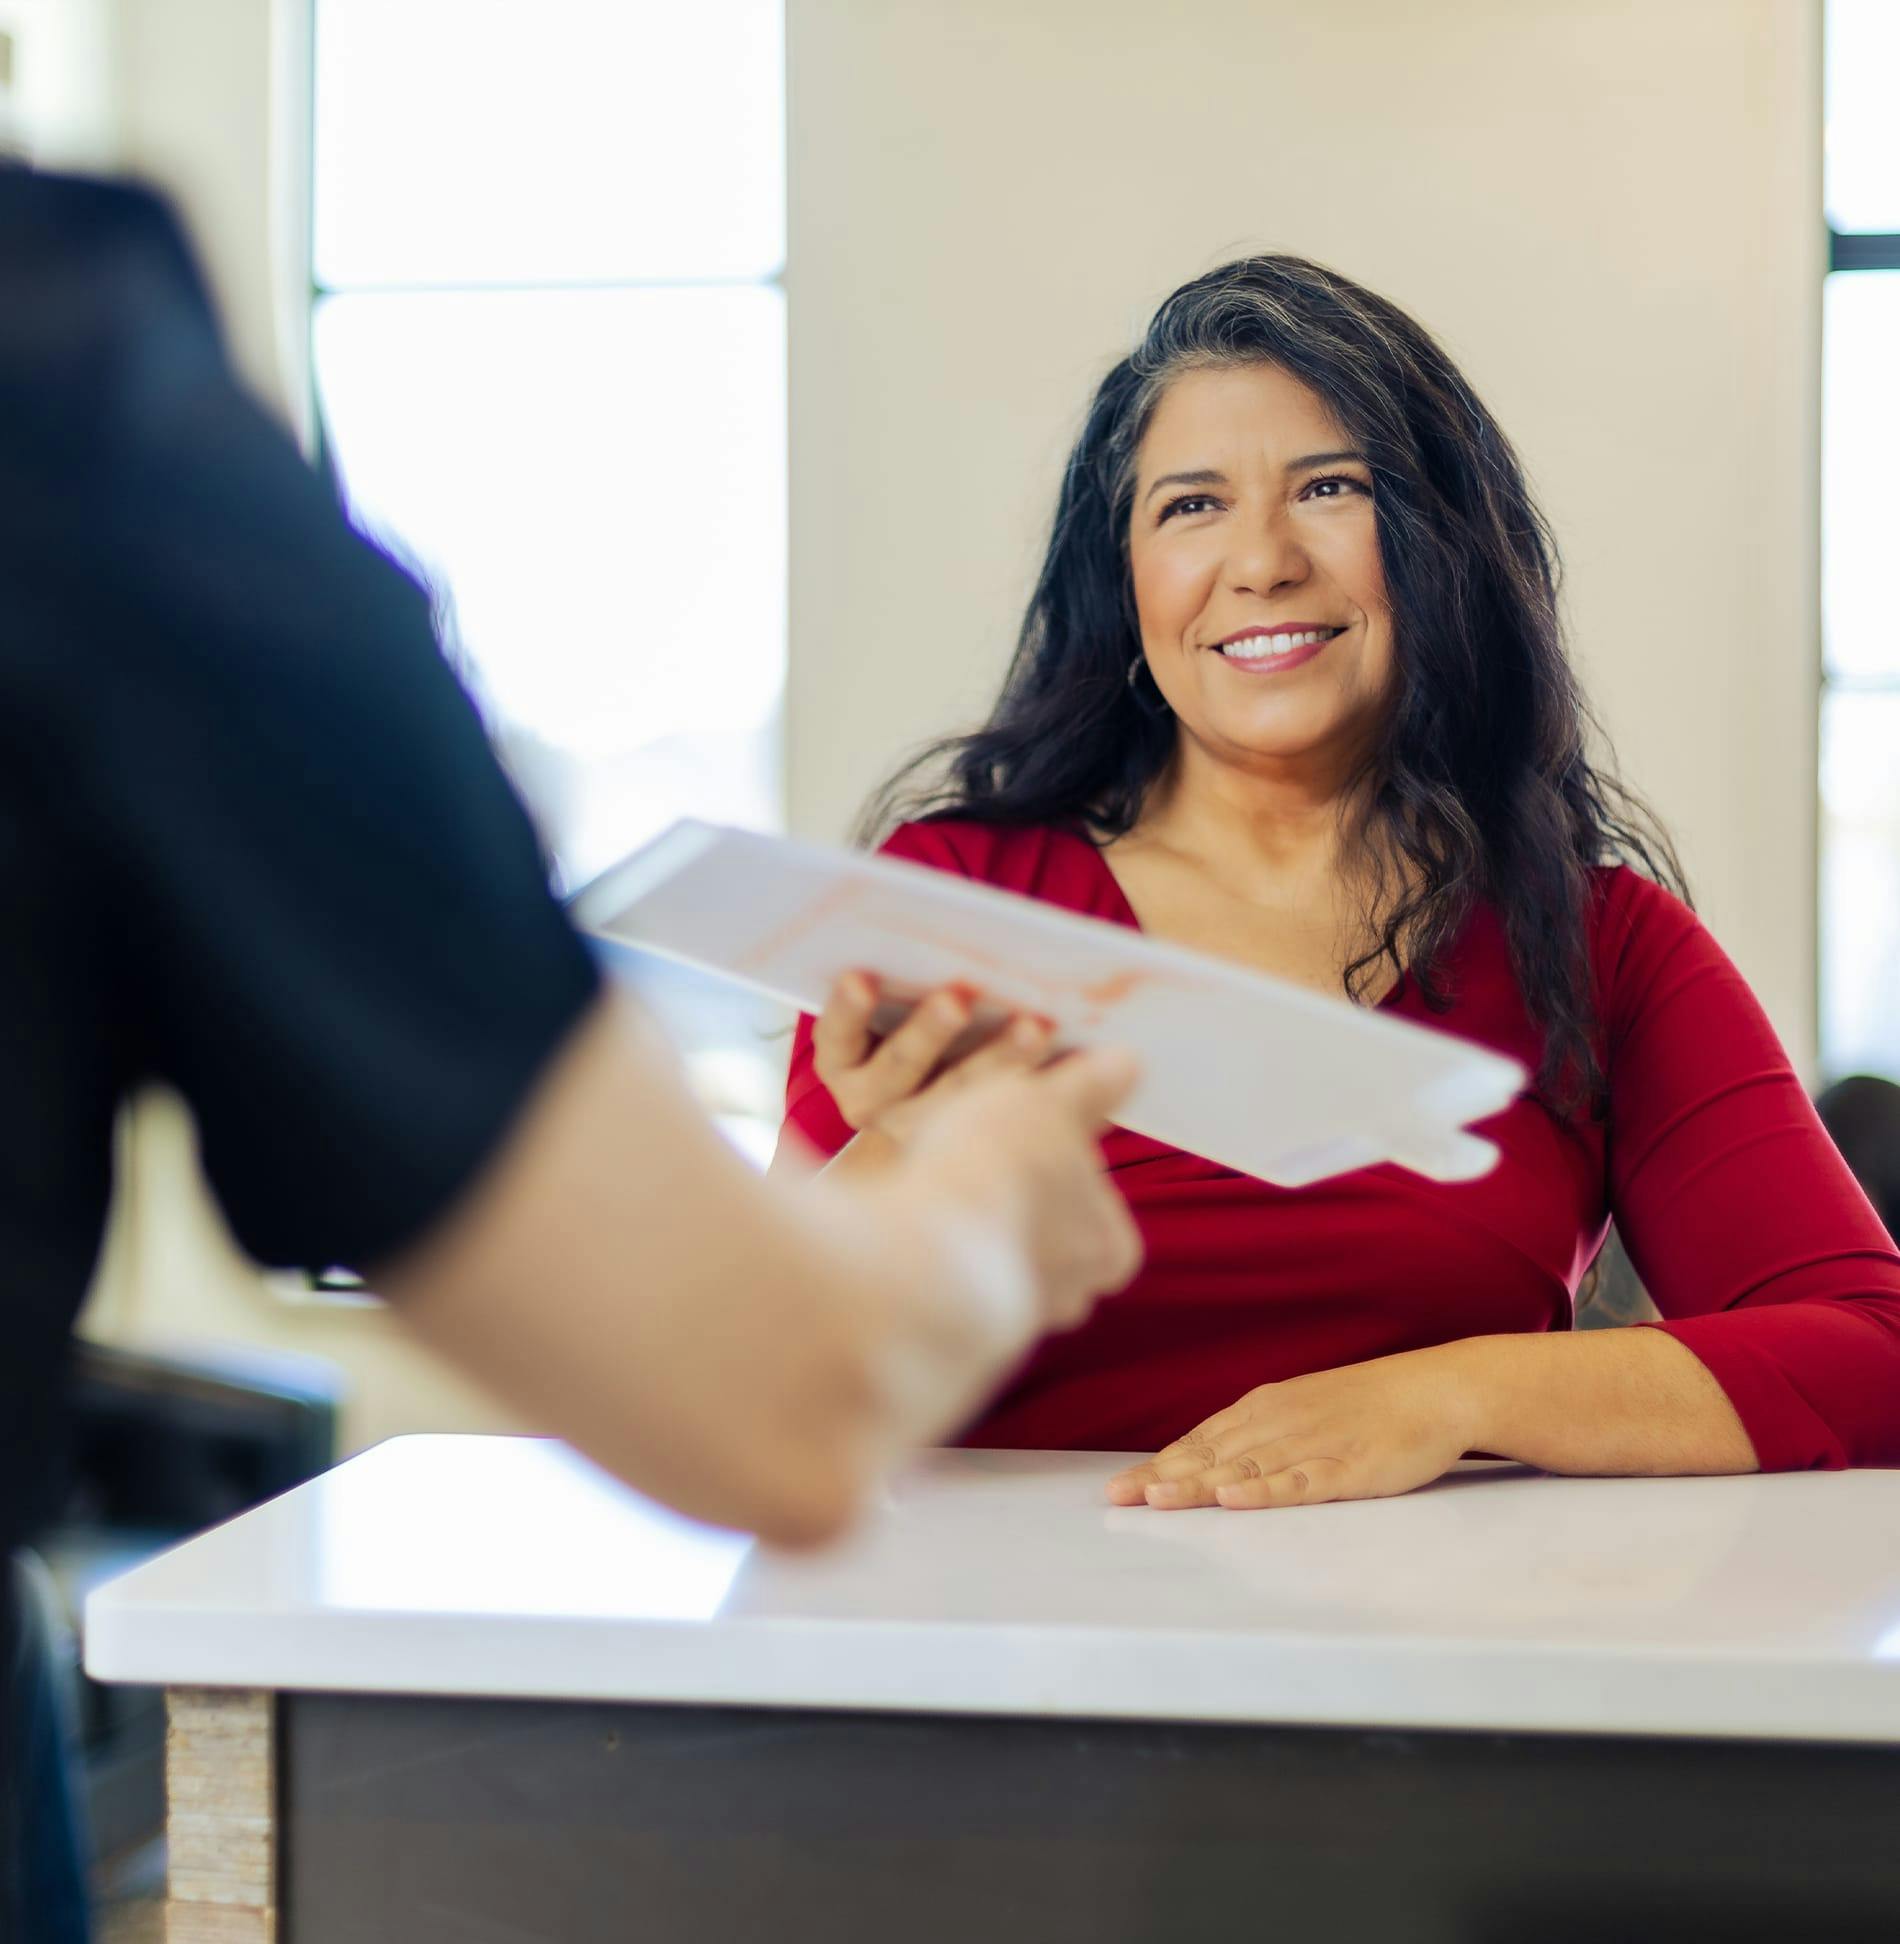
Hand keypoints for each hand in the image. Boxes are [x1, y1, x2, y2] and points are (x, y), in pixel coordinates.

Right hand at [812, 972, 1057, 1145]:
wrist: (923, 1137)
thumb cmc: (909, 1038)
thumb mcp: (888, 1011)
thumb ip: (895, 979)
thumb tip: (927, 918)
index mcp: (843, 1057)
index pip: (839, 1030)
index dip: (849, 1007)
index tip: (860, 978)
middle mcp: (873, 1099)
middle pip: (903, 1064)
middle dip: (930, 1030)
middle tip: (957, 1000)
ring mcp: (924, 1128)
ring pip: (961, 1092)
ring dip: (1001, 1058)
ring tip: (1036, 1026)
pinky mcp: (976, 1139)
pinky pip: (1010, 1115)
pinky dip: (1040, 1080)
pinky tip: (1077, 1056)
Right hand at [893, 1045, 1144, 1334]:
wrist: (918, 1256)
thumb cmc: (999, 1170)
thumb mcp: (1049, 1103)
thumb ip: (1089, 1087)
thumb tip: (1129, 1063)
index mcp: (1111, 1249)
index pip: (1099, 1205)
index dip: (1064, 1166)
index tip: (1028, 1139)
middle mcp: (1069, 1298)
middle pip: (1049, 1236)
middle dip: (1016, 1203)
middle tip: (977, 1160)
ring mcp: (1007, 1322)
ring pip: (993, 1261)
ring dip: (968, 1229)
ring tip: (932, 1185)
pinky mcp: (946, 1330)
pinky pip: (945, 1279)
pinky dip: (930, 1252)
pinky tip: (905, 1220)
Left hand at [1105, 1346, 1482, 1510]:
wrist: (1434, 1390)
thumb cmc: (1365, 1405)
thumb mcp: (1301, 1411)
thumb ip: (1257, 1437)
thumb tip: (1208, 1462)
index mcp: (1265, 1410)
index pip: (1200, 1442)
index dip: (1159, 1465)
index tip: (1119, 1488)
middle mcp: (1280, 1424)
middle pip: (1211, 1456)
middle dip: (1161, 1477)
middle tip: (1118, 1498)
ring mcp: (1313, 1445)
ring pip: (1245, 1469)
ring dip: (1199, 1485)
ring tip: (1158, 1498)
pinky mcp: (1348, 1468)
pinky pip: (1300, 1482)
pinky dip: (1266, 1491)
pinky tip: (1237, 1498)